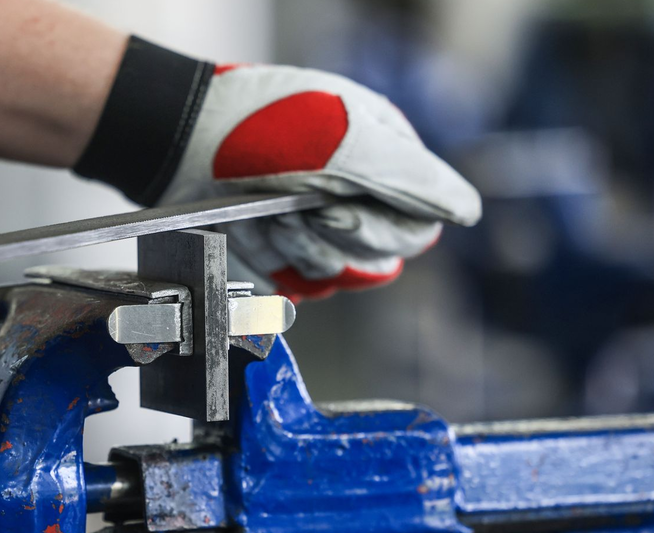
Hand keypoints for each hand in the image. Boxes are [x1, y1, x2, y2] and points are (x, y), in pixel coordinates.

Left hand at [75, 41, 480, 300]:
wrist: (185, 142)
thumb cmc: (261, 125)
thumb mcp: (346, 138)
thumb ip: (414, 176)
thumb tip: (468, 211)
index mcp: (388, 160)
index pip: (419, 224)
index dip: (381, 227)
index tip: (336, 205)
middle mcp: (362, 196)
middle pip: (384, 257)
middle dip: (336, 236)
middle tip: (300, 207)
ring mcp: (323, 229)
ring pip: (343, 276)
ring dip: (304, 247)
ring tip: (272, 213)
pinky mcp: (286, 255)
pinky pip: (304, 286)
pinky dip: (280, 262)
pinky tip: (258, 230)